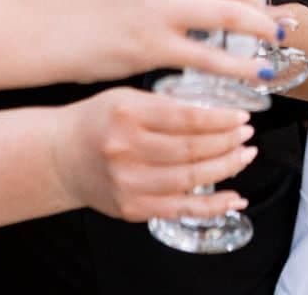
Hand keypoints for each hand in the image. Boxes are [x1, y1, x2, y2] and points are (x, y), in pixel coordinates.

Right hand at [38, 0, 282, 83]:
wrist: (38, 28)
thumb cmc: (81, 0)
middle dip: (262, 1)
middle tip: (268, 18)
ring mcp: (160, 9)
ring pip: (234, 15)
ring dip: (262, 30)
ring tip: (273, 42)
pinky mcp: (154, 47)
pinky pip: (214, 58)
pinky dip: (242, 67)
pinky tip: (255, 74)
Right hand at [50, 87, 257, 221]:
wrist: (60, 156)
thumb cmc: (96, 122)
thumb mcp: (126, 98)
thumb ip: (165, 105)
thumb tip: (216, 115)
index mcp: (127, 115)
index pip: (185, 118)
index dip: (220, 120)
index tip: (241, 117)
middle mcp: (125, 150)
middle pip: (191, 149)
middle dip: (227, 143)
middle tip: (247, 136)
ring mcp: (128, 183)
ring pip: (190, 179)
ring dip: (225, 168)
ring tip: (244, 156)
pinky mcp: (132, 208)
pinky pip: (181, 209)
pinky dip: (212, 205)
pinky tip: (234, 197)